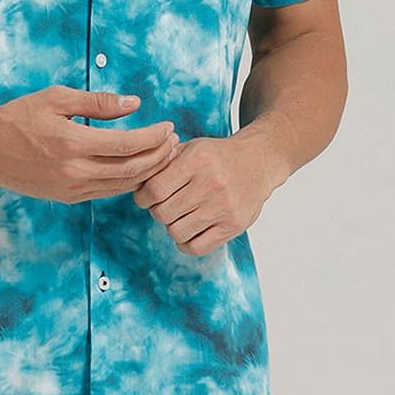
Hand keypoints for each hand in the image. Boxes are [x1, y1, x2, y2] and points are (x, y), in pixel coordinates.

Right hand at [0, 86, 178, 202]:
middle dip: (159, 156)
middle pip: (132, 170)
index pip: (128, 145)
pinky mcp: (67, 197)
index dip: (154, 137)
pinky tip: (136, 168)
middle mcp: (74, 172)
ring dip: (147, 171)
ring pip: (122, 186)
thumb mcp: (56, 98)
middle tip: (174, 141)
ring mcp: (71, 189)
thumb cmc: (18, 117)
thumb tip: (134, 104)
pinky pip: (106, 192)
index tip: (168, 126)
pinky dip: (126, 181)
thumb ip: (98, 102)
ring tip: (163, 155)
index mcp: (73, 144)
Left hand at [132, 131, 278, 256]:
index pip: (154, 190)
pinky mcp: (233, 225)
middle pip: (163, 213)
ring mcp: (224, 207)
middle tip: (165, 205)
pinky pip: (197, 247)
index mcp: (196, 161)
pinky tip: (189, 230)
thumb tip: (136, 176)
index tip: (145, 197)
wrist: (258, 161)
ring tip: (179, 215)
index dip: (142, 197)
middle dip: (157, 211)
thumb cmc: (218, 155)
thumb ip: (164, 160)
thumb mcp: (191, 147)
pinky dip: (186, 243)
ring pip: (177, 232)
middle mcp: (210, 184)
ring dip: (172, 226)